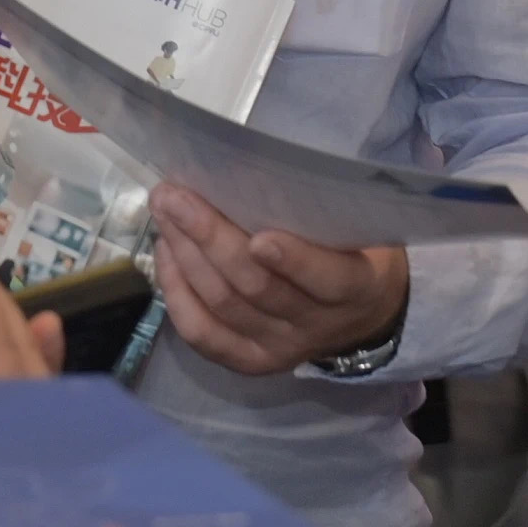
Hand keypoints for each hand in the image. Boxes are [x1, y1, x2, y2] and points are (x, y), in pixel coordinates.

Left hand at [149, 184, 407, 377]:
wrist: (363, 317)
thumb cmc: (356, 251)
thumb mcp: (360, 228)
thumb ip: (322, 210)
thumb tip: (250, 166)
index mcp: (357, 288)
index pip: (328, 280)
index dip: (295, 261)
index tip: (261, 237)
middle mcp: (315, 325)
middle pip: (257, 287)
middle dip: (210, 239)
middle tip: (175, 197)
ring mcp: (279, 348)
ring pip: (224, 304)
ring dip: (186, 255)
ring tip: (164, 213)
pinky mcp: (248, 360)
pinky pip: (203, 333)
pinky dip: (177, 293)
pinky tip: (166, 253)